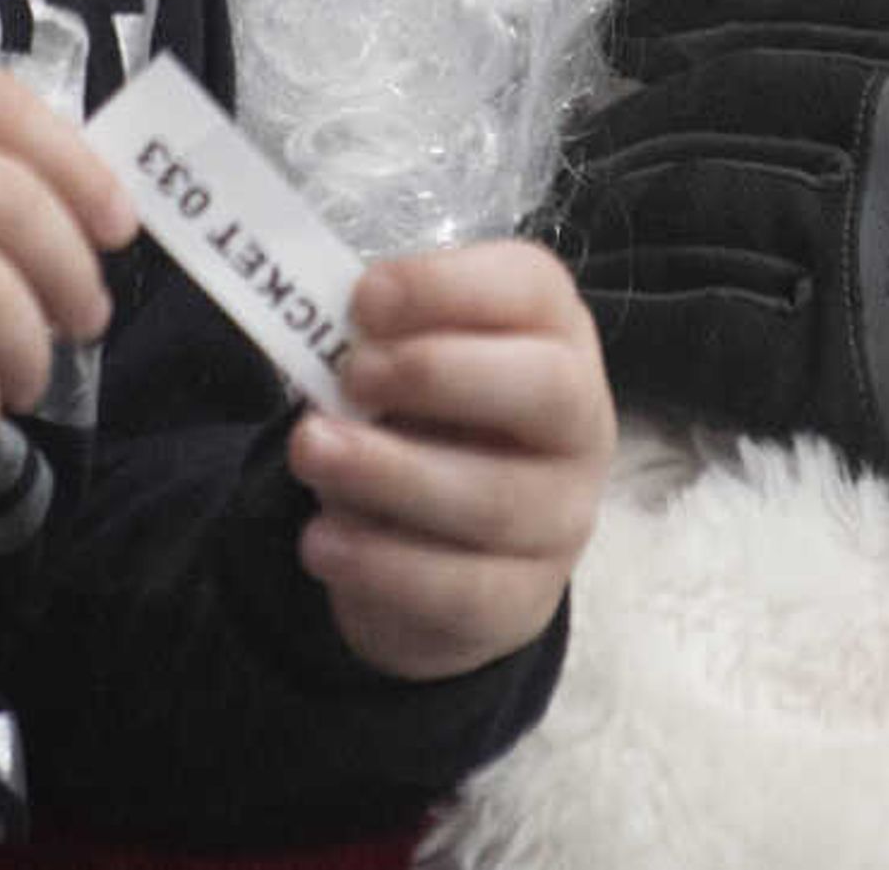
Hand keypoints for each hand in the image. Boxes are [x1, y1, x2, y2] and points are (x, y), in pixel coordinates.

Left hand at [286, 239, 612, 681]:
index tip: (362, 300)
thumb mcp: (402, 362)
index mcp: (553, 334)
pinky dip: (380, 564)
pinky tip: (322, 540)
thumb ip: (377, 341)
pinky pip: (461, 590)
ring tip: (310, 452)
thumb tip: (321, 332)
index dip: (446, 287)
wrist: (439, 548)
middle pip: (546, 387)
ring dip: (389, 474)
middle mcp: (578, 422)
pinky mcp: (522, 601)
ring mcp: (562, 518)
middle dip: (437, 373)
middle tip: (351, 376)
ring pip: (495, 499)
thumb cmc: (421, 421)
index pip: (532, 289)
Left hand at [551, 0, 888, 697]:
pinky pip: (707, 329)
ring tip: (577, 229)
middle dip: (638, 122)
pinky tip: (605, 326)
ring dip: (620, 215)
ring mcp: (875, 241)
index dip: (696, 12)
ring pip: (695, 208)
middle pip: (721, 103)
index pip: (793, 0)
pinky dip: (643, 320)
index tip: (632, 31)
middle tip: (585, 143)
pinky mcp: (857, 368)